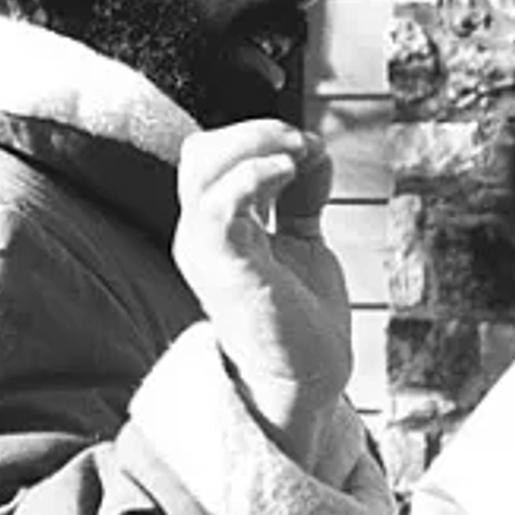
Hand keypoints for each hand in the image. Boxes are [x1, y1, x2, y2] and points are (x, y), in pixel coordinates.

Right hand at [173, 121, 351, 467]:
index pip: (211, 154)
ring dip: (259, 145)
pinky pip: (219, 202)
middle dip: (257, 132)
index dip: (258, 136)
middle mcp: (200, 234)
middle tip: (304, 145)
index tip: (310, 149)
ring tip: (301, 155)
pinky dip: (256, 174)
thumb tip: (313, 153)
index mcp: (215, 228)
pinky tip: (290, 174)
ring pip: (202, 165)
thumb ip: (298, 199)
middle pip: (200, 151)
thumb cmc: (299, 322)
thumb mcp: (300, 241)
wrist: (305, 382)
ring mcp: (206, 249)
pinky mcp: (224, 266)